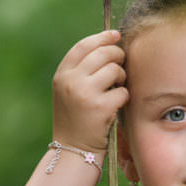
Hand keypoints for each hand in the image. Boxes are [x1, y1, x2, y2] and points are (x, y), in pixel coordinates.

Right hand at [52, 30, 128, 152]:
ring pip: (115, 70)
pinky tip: (115, 107)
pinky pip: (122, 91)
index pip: (84, 46)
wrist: (73, 150)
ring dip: (121, 78)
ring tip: (115, 89)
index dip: (102, 38)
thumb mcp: (69, 90)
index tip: (116, 35)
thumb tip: (110, 45)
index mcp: (62, 75)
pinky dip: (123, 98)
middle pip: (103, 53)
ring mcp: (85, 94)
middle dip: (117, 56)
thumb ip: (82, 69)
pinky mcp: (100, 107)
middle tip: (121, 65)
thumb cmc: (76, 118)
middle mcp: (71, 81)